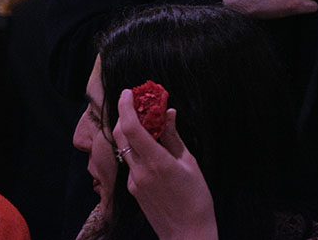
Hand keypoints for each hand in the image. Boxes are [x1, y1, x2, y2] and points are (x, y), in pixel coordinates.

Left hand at [113, 89, 218, 239]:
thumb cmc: (195, 199)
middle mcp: (139, 171)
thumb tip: (167, 113)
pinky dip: (137, 147)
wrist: (187, 234)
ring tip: (147, 120)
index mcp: (156, 162)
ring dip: (131, 131)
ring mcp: (133, 182)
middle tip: (135, 101)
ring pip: (125, 148)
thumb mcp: (189, 163)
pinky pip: (131, 162)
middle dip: (125, 115)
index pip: (132, 128)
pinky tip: (152, 145)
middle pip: (121, 136)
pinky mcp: (133, 189)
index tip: (129, 92)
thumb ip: (173, 137)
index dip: (127, 107)